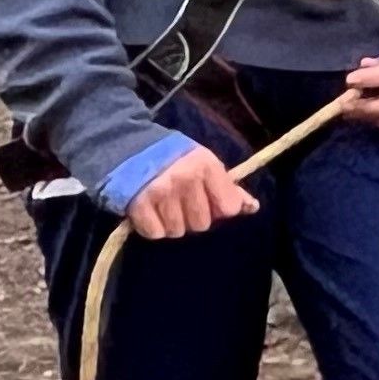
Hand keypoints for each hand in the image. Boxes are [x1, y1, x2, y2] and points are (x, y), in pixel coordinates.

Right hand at [124, 143, 258, 240]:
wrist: (126, 146)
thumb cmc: (173, 158)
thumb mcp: (204, 164)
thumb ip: (228, 187)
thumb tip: (252, 208)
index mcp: (206, 166)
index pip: (228, 208)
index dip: (219, 208)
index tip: (208, 201)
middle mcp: (186, 179)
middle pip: (202, 224)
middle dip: (192, 217)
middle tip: (180, 202)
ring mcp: (161, 192)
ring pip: (177, 231)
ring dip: (171, 223)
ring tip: (163, 205)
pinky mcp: (138, 205)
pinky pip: (155, 233)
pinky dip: (152, 227)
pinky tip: (149, 212)